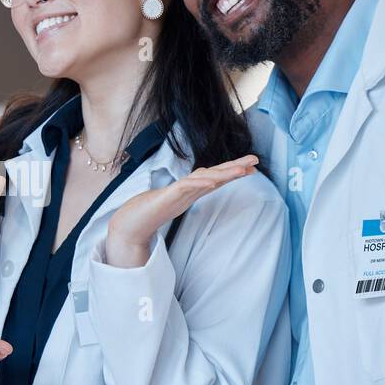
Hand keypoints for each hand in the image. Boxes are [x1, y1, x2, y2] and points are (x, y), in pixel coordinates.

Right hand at [103, 155, 257, 266]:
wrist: (129, 224)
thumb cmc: (150, 214)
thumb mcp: (177, 205)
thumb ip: (190, 196)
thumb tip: (206, 188)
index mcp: (190, 191)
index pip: (216, 179)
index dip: (233, 172)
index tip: (252, 168)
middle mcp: (186, 188)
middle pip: (214, 173)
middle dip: (235, 166)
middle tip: (255, 160)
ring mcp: (177, 190)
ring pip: (204, 177)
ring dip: (223, 173)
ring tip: (241, 170)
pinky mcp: (167, 195)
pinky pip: (187, 186)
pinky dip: (200, 182)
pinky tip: (213, 181)